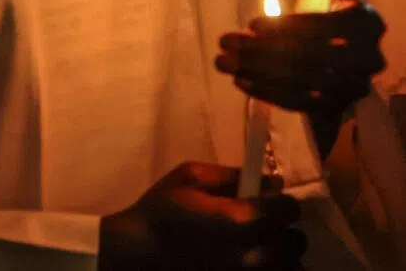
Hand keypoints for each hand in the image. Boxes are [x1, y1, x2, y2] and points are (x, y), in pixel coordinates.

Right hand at [100, 163, 302, 270]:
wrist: (140, 252)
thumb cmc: (161, 210)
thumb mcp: (190, 177)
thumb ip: (232, 175)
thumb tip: (273, 181)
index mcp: (240, 220)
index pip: (289, 209)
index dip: (280, 201)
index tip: (268, 201)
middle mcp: (253, 255)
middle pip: (297, 242)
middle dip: (283, 229)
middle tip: (264, 224)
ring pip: (292, 267)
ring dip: (281, 256)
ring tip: (259, 247)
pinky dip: (271, 269)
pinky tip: (250, 261)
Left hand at [215, 5, 385, 112]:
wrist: (331, 48)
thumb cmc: (326, 9)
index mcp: (368, 24)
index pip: (323, 28)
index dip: (287, 27)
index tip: (251, 23)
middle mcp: (369, 60)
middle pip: (310, 58)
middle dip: (263, 51)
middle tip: (225, 42)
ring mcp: (354, 87)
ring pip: (301, 82)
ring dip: (258, 72)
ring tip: (223, 61)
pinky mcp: (336, 107)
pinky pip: (301, 103)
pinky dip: (269, 94)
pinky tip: (241, 81)